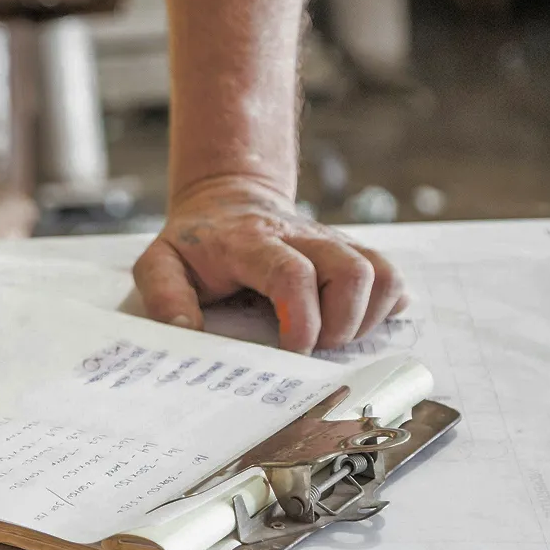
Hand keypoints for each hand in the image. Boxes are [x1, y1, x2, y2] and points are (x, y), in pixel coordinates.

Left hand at [132, 177, 406, 352]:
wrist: (227, 199)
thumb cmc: (196, 242)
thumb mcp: (159, 262)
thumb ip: (164, 296)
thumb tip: (185, 331)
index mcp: (251, 243)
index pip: (292, 274)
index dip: (303, 318)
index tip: (293, 350)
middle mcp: (301, 237)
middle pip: (351, 271)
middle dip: (342, 324)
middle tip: (314, 348)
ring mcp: (332, 242)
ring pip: (382, 272)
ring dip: (367, 317)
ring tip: (334, 337)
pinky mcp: (351, 252)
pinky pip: (390, 276)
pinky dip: (384, 306)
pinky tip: (354, 322)